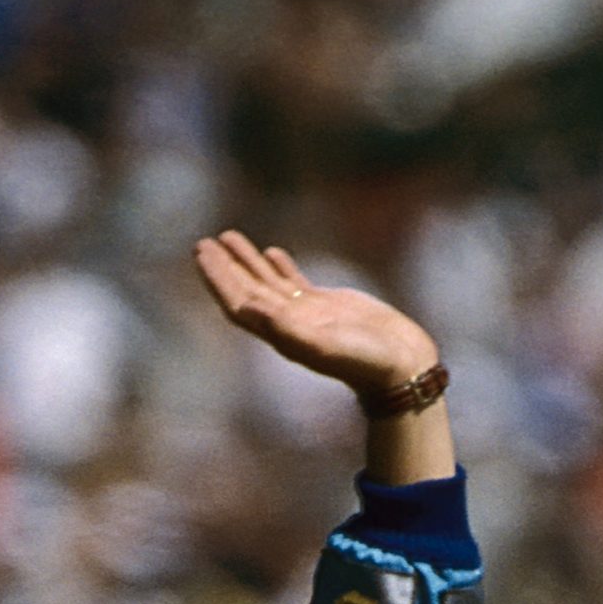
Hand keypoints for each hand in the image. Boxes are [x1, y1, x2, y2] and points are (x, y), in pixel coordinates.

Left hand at [193, 231, 439, 395]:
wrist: (400, 366)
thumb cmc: (366, 362)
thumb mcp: (325, 346)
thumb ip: (287, 328)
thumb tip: (247, 308)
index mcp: (281, 334)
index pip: (240, 303)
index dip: (218, 279)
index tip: (202, 253)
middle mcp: (288, 324)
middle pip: (248, 290)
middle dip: (225, 267)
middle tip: (203, 241)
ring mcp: (307, 314)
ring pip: (268, 283)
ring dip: (247, 261)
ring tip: (228, 237)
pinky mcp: (327, 305)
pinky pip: (295, 282)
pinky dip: (280, 266)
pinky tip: (271, 252)